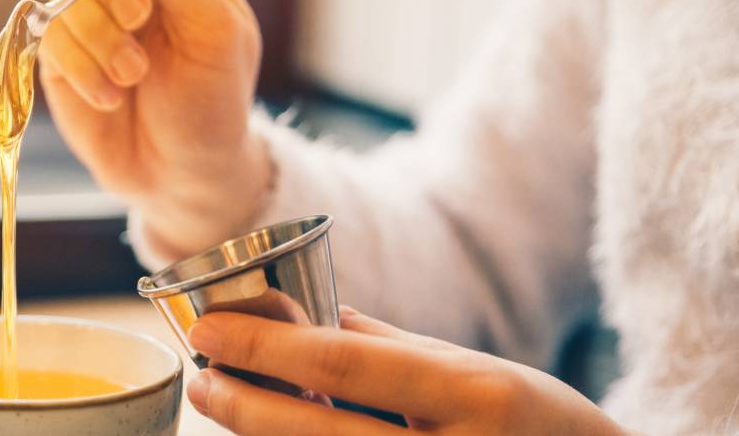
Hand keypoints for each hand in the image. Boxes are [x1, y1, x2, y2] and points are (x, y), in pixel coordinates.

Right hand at [38, 0, 269, 247]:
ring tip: (132, 74)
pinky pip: (45, 24)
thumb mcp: (214, 36)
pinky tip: (111, 95)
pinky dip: (78, 61)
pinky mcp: (56, 40)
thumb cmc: (212, 102)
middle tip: (140, 17)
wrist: (177, 174)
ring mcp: (89, 1)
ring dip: (94, 25)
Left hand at [184, 308, 629, 434]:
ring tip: (228, 405)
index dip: (264, 345)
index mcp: (472, 394)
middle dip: (240, 404)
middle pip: (312, 431)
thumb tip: (308, 315)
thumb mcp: (475, 368)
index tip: (209, 331)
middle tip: (202, 378)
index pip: (343, 362)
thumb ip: (388, 346)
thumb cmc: (537, 425)